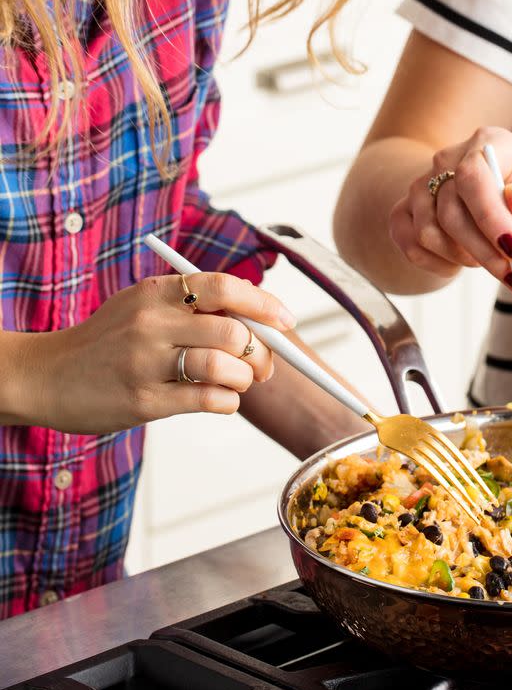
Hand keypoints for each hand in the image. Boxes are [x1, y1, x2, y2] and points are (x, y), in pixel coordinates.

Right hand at [18, 272, 295, 432]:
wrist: (47, 376)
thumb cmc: (107, 342)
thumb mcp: (142, 307)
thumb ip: (193, 308)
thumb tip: (260, 321)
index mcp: (157, 291)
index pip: (225, 288)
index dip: (264, 304)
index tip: (286, 320)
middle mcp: (152, 323)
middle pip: (234, 332)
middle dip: (263, 352)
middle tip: (265, 365)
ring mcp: (146, 363)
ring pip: (225, 367)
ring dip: (245, 380)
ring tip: (237, 384)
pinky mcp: (143, 401)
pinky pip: (207, 400)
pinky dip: (227, 402)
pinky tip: (221, 400)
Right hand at [388, 127, 511, 285]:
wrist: (491, 198)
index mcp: (486, 144)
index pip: (473, 176)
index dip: (490, 216)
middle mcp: (446, 159)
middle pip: (450, 212)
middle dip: (483, 250)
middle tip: (510, 274)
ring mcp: (420, 185)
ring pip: (429, 233)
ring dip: (463, 257)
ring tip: (487, 256)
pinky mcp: (403, 211)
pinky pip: (412, 247)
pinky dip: (440, 265)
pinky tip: (461, 260)